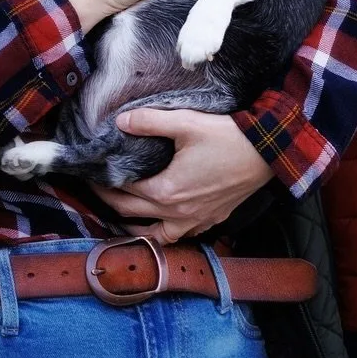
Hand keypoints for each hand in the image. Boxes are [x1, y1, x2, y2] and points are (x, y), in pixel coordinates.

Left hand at [92, 108, 273, 242]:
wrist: (267, 152)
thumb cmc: (227, 137)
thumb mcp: (186, 123)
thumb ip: (149, 122)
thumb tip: (119, 121)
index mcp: (166, 191)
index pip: (123, 191)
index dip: (103, 182)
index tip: (90, 173)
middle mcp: (177, 215)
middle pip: (132, 215)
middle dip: (109, 202)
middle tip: (95, 190)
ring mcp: (196, 222)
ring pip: (155, 236)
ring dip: (134, 226)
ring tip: (122, 213)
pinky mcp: (211, 221)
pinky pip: (178, 235)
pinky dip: (163, 231)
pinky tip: (161, 219)